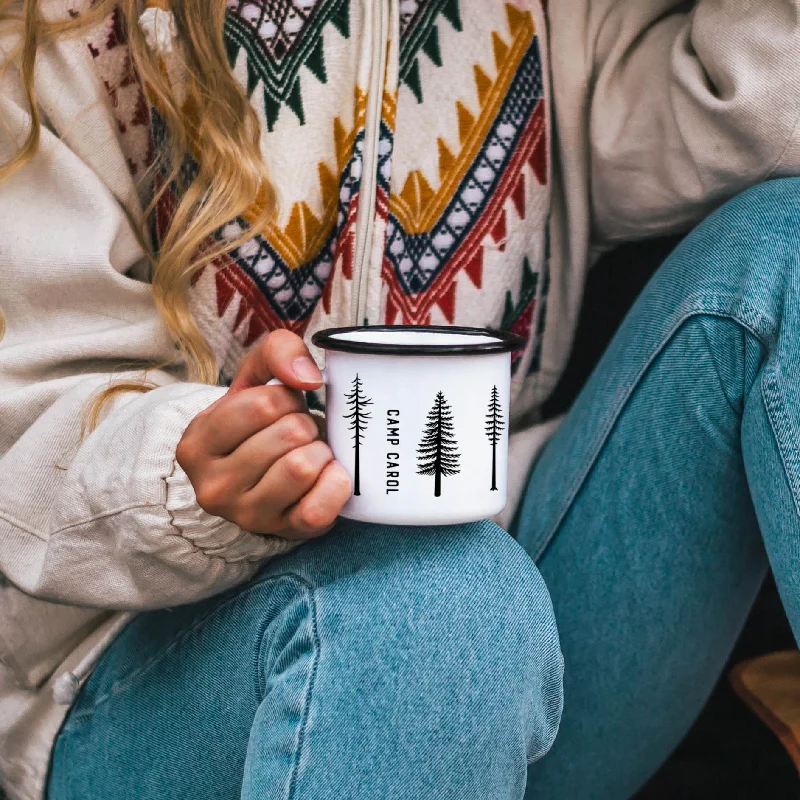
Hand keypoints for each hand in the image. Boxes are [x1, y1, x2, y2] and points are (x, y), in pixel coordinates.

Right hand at [177, 330, 350, 539]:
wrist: (262, 481)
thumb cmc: (258, 425)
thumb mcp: (254, 379)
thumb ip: (276, 352)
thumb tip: (308, 377)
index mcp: (196, 444)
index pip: (262, 404)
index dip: (286, 399)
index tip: (281, 409)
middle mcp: (213, 487)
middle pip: (289, 434)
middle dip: (305, 425)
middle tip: (299, 434)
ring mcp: (247, 515)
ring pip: (304, 467)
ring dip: (320, 451)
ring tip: (310, 453)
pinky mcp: (284, 532)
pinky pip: (320, 506)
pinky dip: (335, 484)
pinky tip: (326, 476)